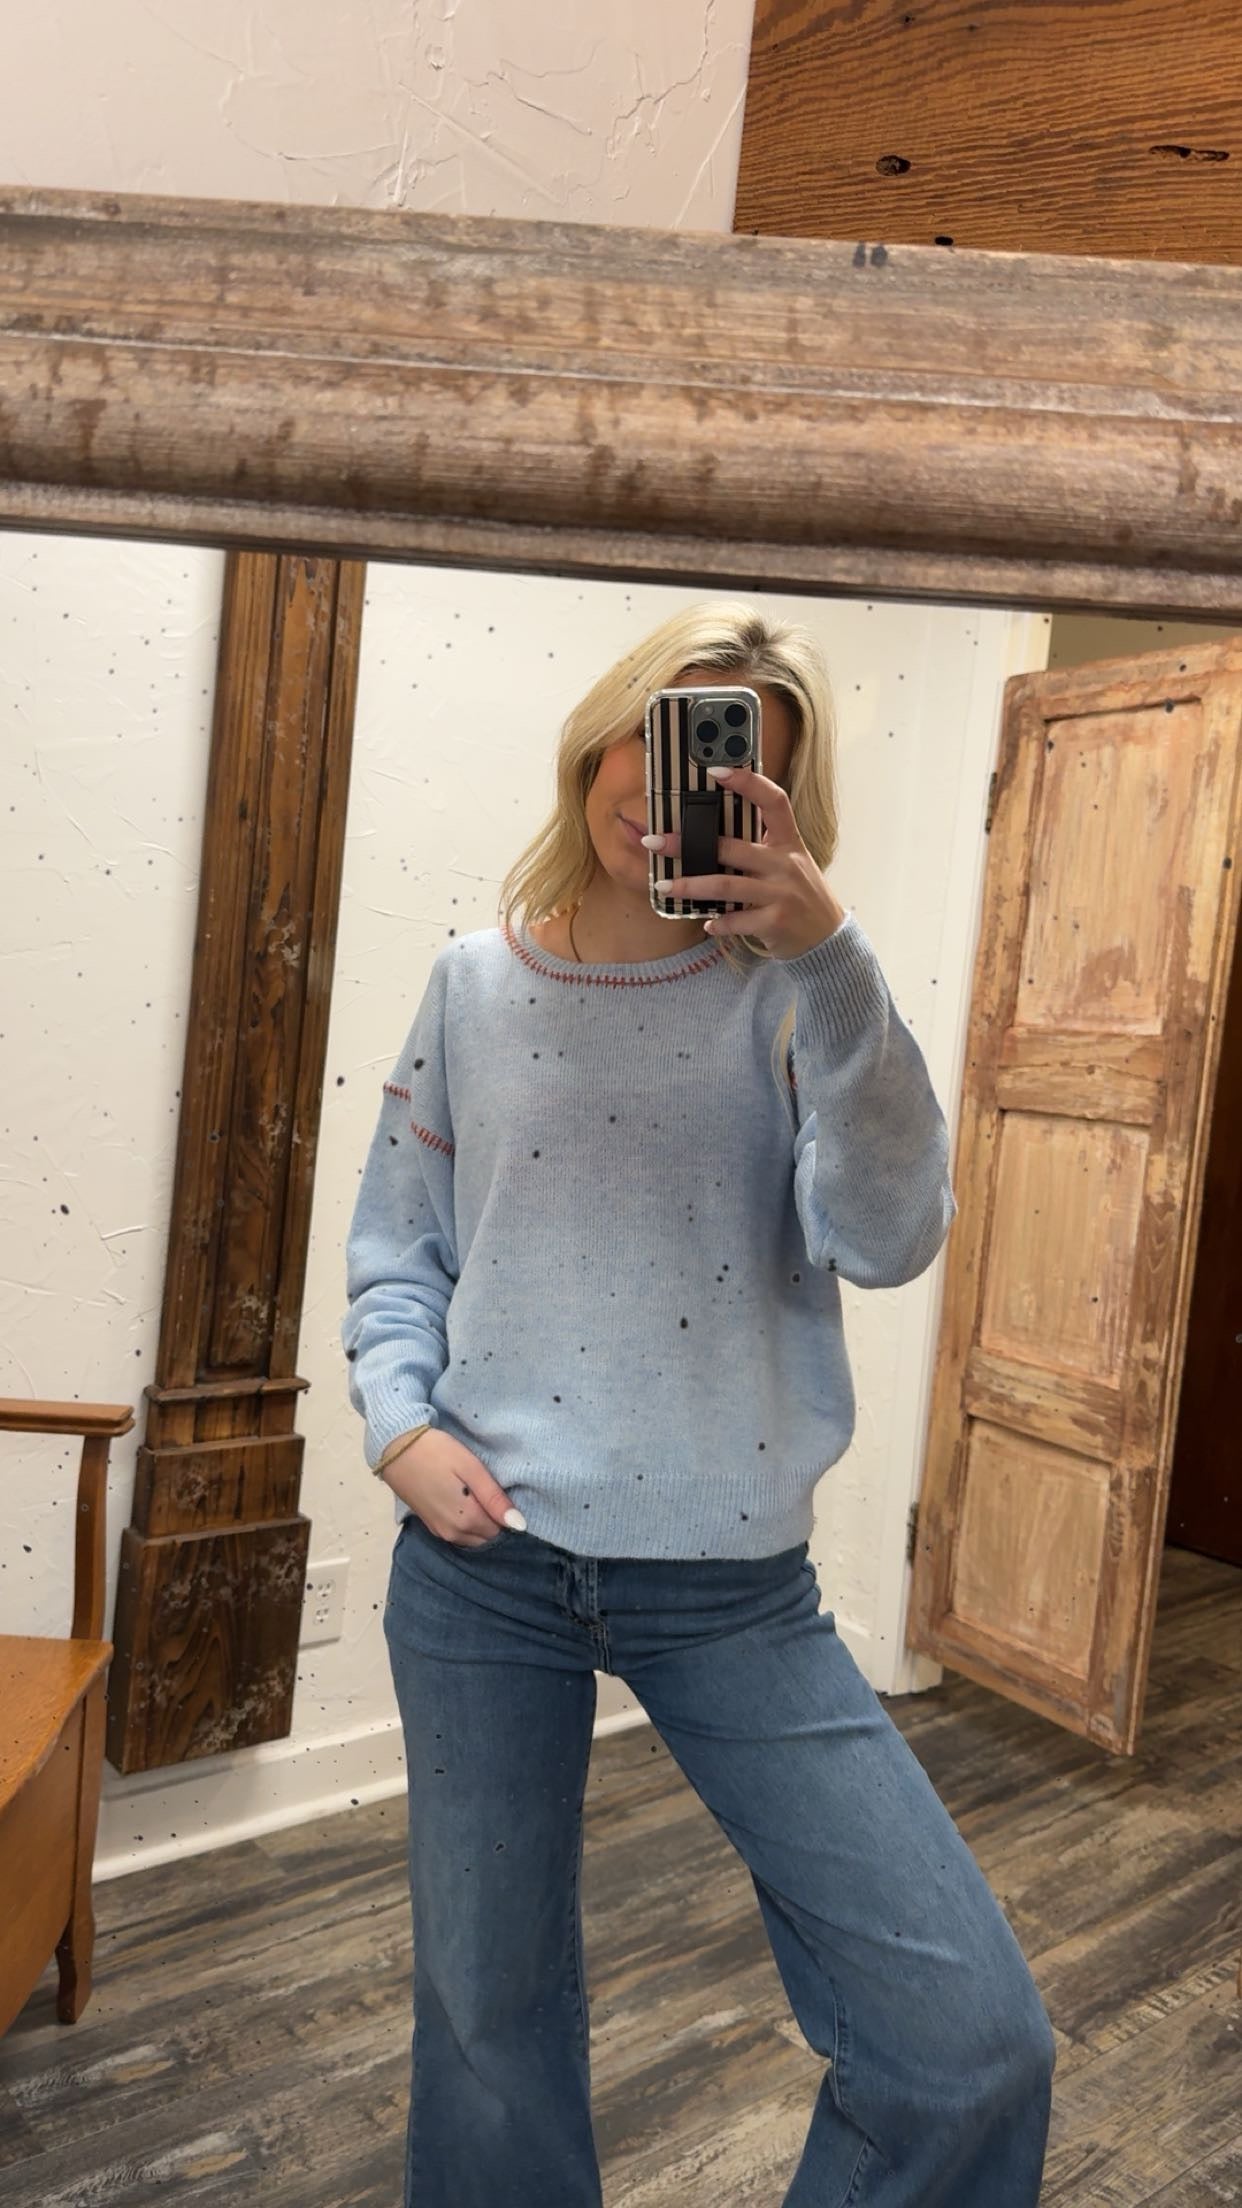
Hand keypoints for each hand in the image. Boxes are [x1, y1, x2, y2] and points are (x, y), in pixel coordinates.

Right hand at [382, 1428, 523, 1547]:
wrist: (395, 1449)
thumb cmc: (437, 1453)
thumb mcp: (471, 1468)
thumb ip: (494, 1498)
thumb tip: (519, 1525)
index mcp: (468, 1519)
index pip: (501, 1530)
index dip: (506, 1514)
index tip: (502, 1493)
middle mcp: (454, 1533)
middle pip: (487, 1537)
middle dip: (494, 1521)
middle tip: (491, 1493)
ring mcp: (440, 1532)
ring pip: (472, 1538)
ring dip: (480, 1524)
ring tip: (478, 1496)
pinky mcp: (430, 1526)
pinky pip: (457, 1534)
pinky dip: (466, 1524)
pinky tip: (463, 1503)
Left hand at [649, 763, 845, 960]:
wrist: (828, 938)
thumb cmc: (800, 896)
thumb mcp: (790, 864)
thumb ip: (761, 848)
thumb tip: (712, 835)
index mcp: (788, 842)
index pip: (774, 801)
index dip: (748, 782)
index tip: (715, 772)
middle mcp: (785, 864)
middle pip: (732, 848)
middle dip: (688, 845)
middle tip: (655, 842)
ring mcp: (781, 894)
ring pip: (726, 885)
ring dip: (691, 886)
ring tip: (665, 887)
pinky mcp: (775, 922)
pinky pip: (737, 920)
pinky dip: (718, 922)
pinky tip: (706, 923)